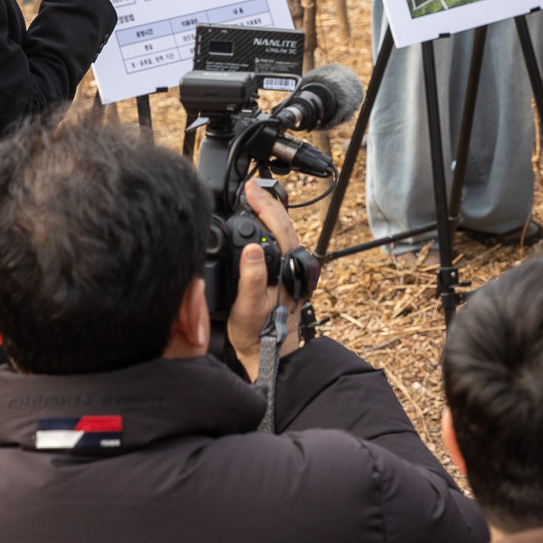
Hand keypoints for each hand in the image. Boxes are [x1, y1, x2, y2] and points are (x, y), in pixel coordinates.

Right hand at [229, 182, 309, 382]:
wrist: (268, 354)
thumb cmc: (258, 333)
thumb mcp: (248, 307)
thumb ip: (252, 278)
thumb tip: (252, 250)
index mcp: (287, 268)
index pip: (279, 227)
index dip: (264, 205)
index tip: (249, 191)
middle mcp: (293, 265)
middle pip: (284, 225)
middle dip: (267, 203)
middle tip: (249, 189)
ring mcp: (290, 269)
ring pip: (283, 233)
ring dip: (268, 214)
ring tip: (252, 200)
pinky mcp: (284, 274)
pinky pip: (278, 243)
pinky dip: (267, 229)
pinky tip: (257, 226)